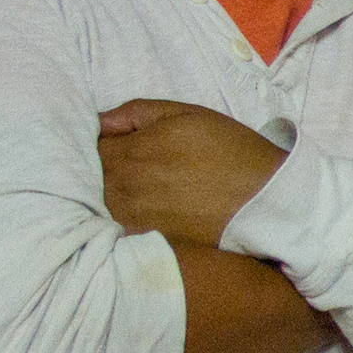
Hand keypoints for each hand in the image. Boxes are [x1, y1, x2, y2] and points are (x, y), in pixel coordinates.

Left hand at [98, 100, 287, 248]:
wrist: (264, 202)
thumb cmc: (229, 151)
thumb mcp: (186, 114)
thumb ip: (135, 113)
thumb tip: (99, 122)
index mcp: (128, 153)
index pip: (88, 146)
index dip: (101, 141)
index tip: (117, 141)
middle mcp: (121, 188)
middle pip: (90, 177)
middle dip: (102, 167)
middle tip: (132, 163)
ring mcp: (130, 219)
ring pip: (101, 202)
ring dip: (111, 192)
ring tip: (142, 186)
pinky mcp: (144, 240)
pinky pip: (118, 224)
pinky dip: (125, 215)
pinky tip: (148, 208)